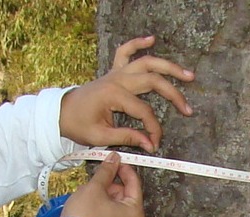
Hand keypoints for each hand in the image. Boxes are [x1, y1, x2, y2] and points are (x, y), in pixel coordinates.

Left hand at [59, 35, 194, 152]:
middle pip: (153, 82)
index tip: (154, 144)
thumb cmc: (78, 125)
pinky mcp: (114, 71)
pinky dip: (137, 43)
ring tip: (188, 75)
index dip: (153, 129)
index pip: (144, 111)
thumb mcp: (100, 136)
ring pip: (146, 63)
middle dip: (173, 95)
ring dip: (168, 66)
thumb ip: (127, 138)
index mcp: (114, 95)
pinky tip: (151, 39)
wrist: (61, 112)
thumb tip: (149, 144)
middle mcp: (118, 79)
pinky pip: (125, 51)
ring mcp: (116, 72)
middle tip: (188, 109)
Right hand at [61, 154, 144, 216]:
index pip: (134, 183)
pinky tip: (87, 213)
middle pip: (124, 197)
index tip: (114, 161)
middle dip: (110, 187)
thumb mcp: (94, 188)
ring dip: (103, 200)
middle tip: (95, 183)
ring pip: (115, 210)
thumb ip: (106, 171)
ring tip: (87, 199)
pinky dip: (100, 214)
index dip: (123, 169)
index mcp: (134, 212)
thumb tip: (114, 160)